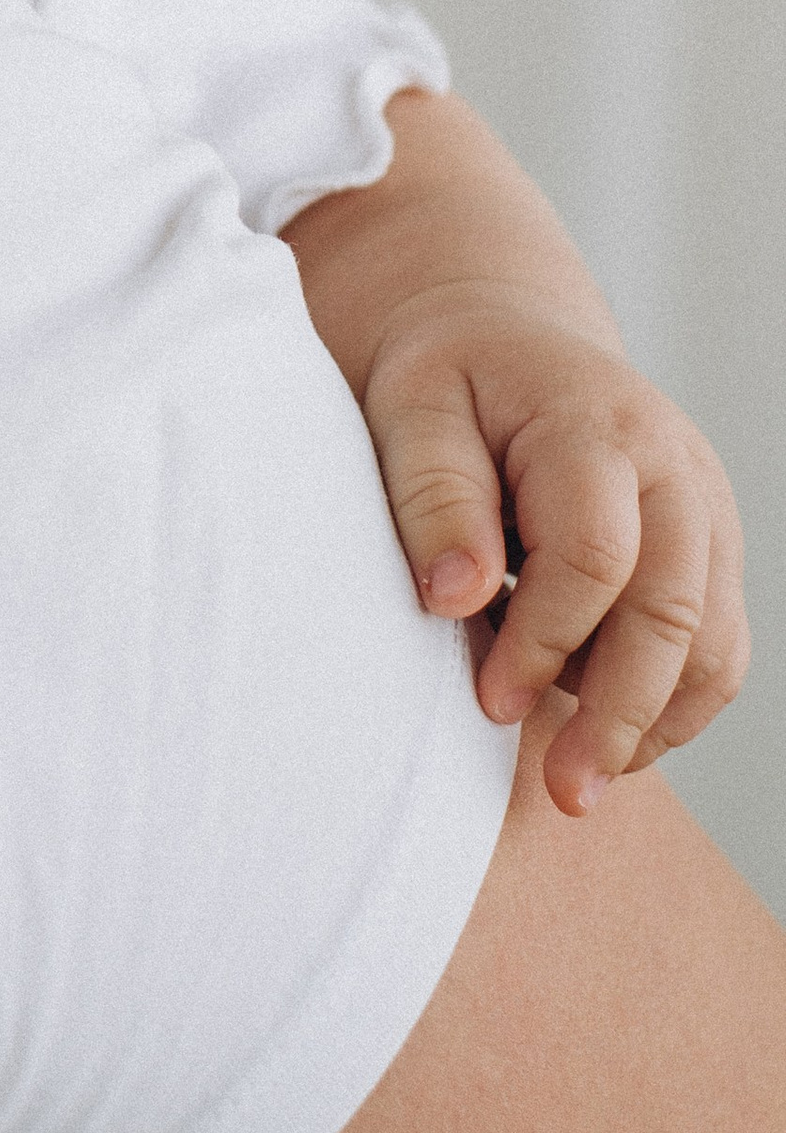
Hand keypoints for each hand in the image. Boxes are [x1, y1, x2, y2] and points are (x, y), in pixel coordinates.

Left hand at [360, 281, 747, 813]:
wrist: (508, 340)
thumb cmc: (451, 380)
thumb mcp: (412, 410)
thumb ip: (433, 497)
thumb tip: (455, 599)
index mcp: (595, 420)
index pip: (595, 551)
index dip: (546, 639)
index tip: (489, 699)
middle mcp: (673, 467)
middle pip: (675, 610)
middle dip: (620, 712)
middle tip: (564, 792)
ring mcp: (706, 512)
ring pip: (714, 643)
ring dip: (652, 721)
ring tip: (580, 777)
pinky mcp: (712, 553)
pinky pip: (720, 649)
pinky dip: (673, 706)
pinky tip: (607, 735)